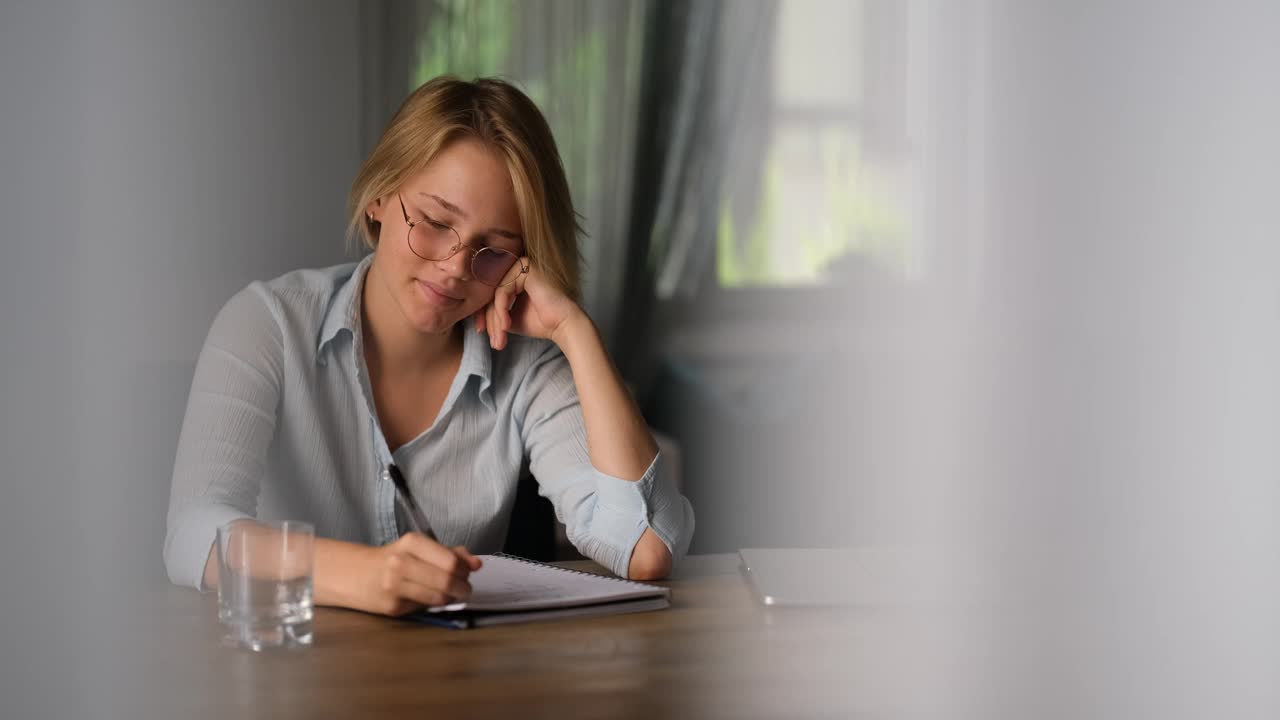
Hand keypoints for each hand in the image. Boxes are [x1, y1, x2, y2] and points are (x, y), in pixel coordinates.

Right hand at [350, 533, 481, 616]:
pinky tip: (430, 598)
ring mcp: (394, 586)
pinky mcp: (392, 607)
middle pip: (446, 580)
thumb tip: (477, 564)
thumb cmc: (394, 559)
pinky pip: (425, 608)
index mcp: (412, 542)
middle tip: (464, 589)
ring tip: (451, 594)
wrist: (357, 575)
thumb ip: (450, 553)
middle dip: (462, 587)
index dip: (465, 570)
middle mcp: (401, 562)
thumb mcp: (420, 548)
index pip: (450, 560)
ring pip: (438, 597)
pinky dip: (434, 604)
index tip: (467, 573)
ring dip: (451, 598)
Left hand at [473, 261, 582, 349]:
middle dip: (489, 319)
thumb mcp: (508, 318)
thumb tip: (473, 318)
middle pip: (490, 293)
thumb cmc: (539, 322)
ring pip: (495, 294)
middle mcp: (515, 267)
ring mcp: (520, 266)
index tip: (481, 332)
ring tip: (500, 337)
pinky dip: (502, 310)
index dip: (482, 314)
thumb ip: (493, 313)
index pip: (489, 294)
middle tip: (492, 340)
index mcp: (511, 277)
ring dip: (495, 318)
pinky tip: (507, 326)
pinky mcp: (524, 268)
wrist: (562, 324)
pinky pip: (503, 291)